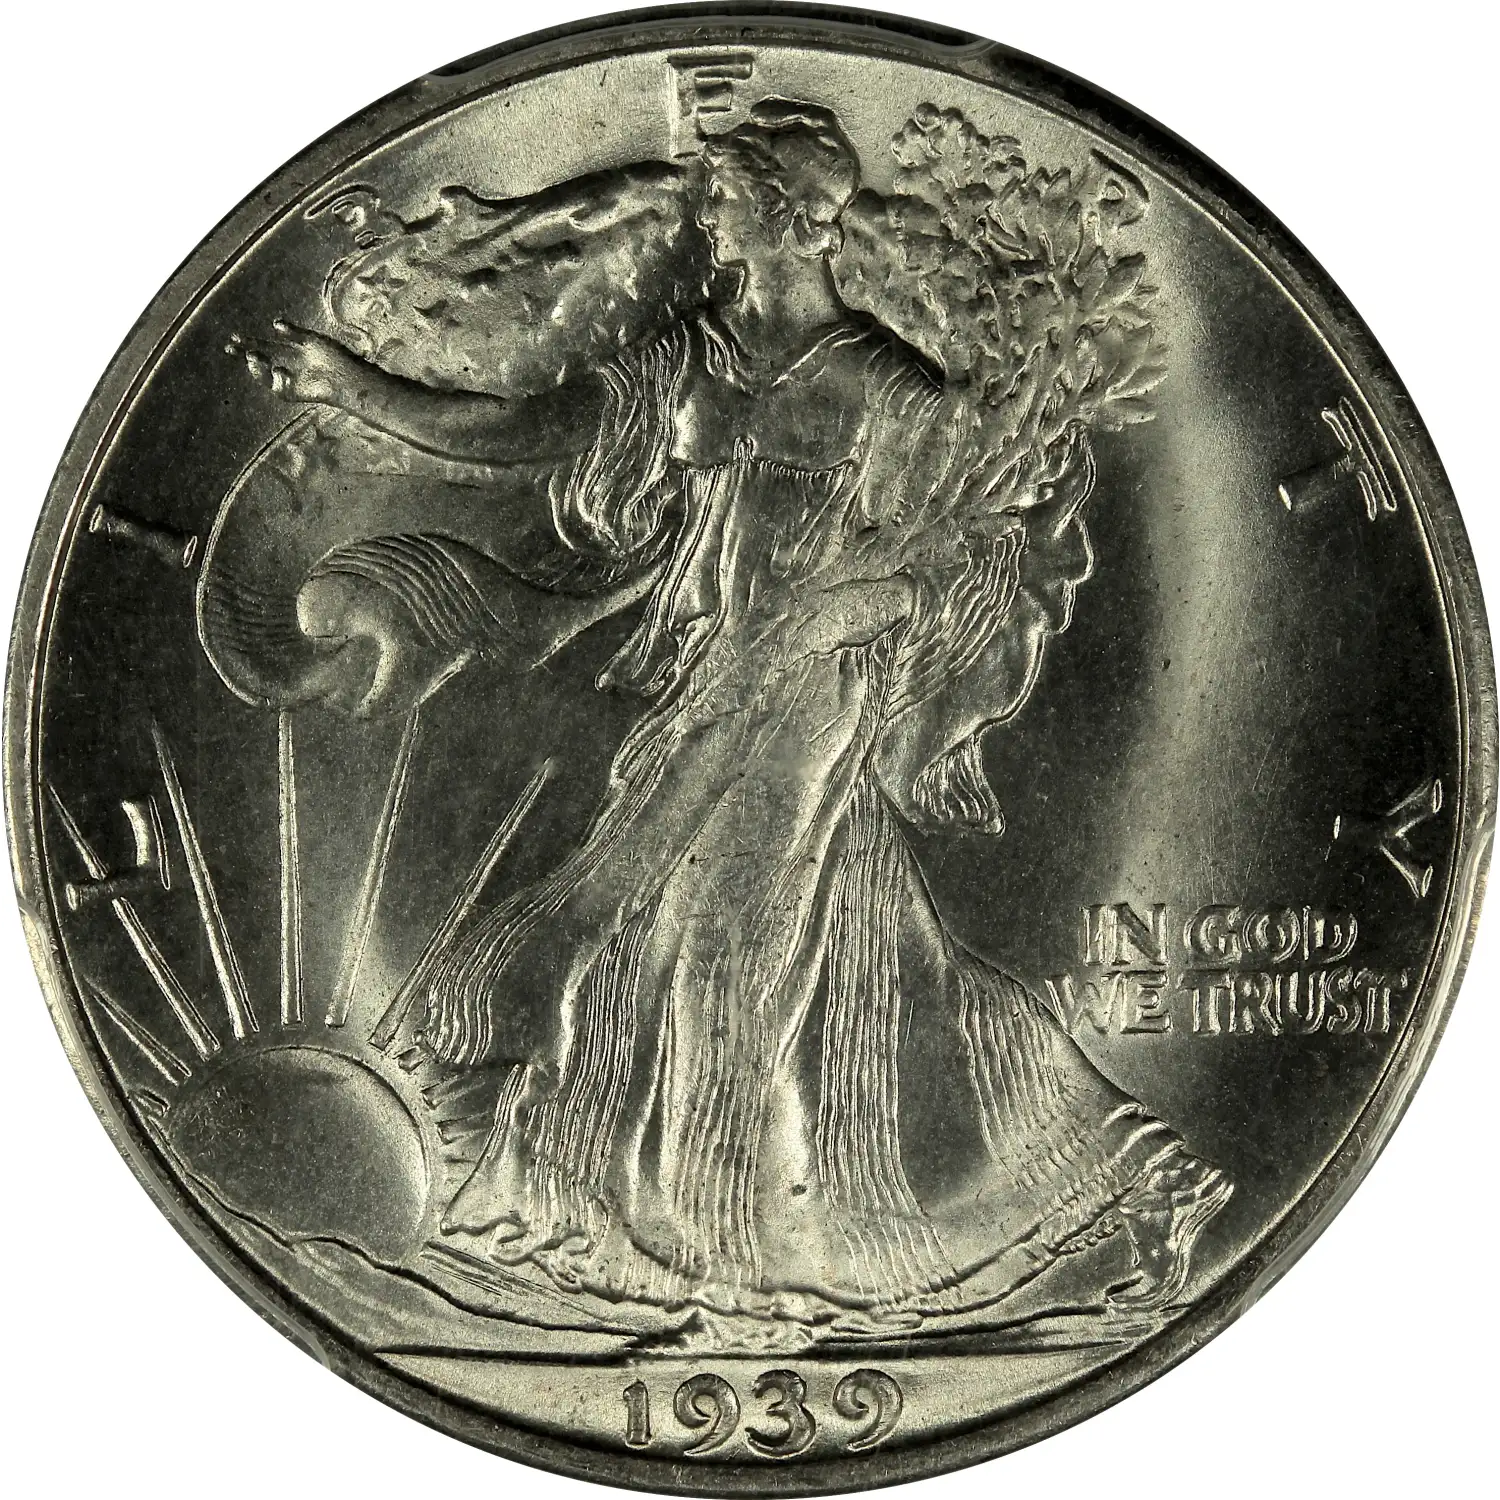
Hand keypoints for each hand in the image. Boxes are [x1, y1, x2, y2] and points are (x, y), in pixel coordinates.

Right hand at [227, 319, 367, 406]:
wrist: (345, 377)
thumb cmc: (334, 358)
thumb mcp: (312, 340)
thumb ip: (293, 333)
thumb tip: (274, 324)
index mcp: (291, 351)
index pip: (265, 345)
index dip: (249, 342)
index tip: (234, 338)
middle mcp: (287, 365)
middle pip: (260, 359)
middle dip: (243, 354)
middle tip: (229, 348)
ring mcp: (288, 380)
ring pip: (263, 375)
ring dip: (255, 365)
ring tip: (252, 355)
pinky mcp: (291, 393)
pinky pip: (276, 386)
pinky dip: (276, 376)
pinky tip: (280, 370)